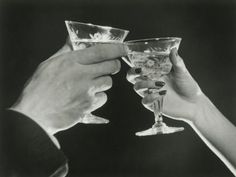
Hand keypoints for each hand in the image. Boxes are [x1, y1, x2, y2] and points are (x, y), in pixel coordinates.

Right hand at [11, 40, 125, 134]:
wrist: (35, 114)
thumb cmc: (39, 88)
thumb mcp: (49, 64)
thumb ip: (65, 51)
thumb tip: (72, 39)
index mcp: (72, 61)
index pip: (101, 51)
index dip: (116, 49)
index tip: (123, 48)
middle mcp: (82, 74)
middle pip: (111, 66)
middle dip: (113, 65)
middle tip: (108, 67)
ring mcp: (87, 91)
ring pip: (108, 82)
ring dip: (103, 82)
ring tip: (90, 85)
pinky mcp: (89, 105)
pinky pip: (102, 98)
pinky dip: (98, 97)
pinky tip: (87, 98)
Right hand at [126, 48, 203, 122]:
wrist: (194, 104)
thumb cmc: (188, 87)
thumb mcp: (183, 72)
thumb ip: (177, 62)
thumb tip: (173, 50)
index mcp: (155, 72)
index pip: (140, 65)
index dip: (136, 62)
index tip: (140, 59)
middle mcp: (150, 81)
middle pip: (132, 76)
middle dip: (132, 72)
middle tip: (140, 70)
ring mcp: (150, 92)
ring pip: (136, 87)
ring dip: (145, 83)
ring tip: (160, 84)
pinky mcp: (153, 104)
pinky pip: (144, 100)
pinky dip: (151, 96)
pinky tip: (162, 94)